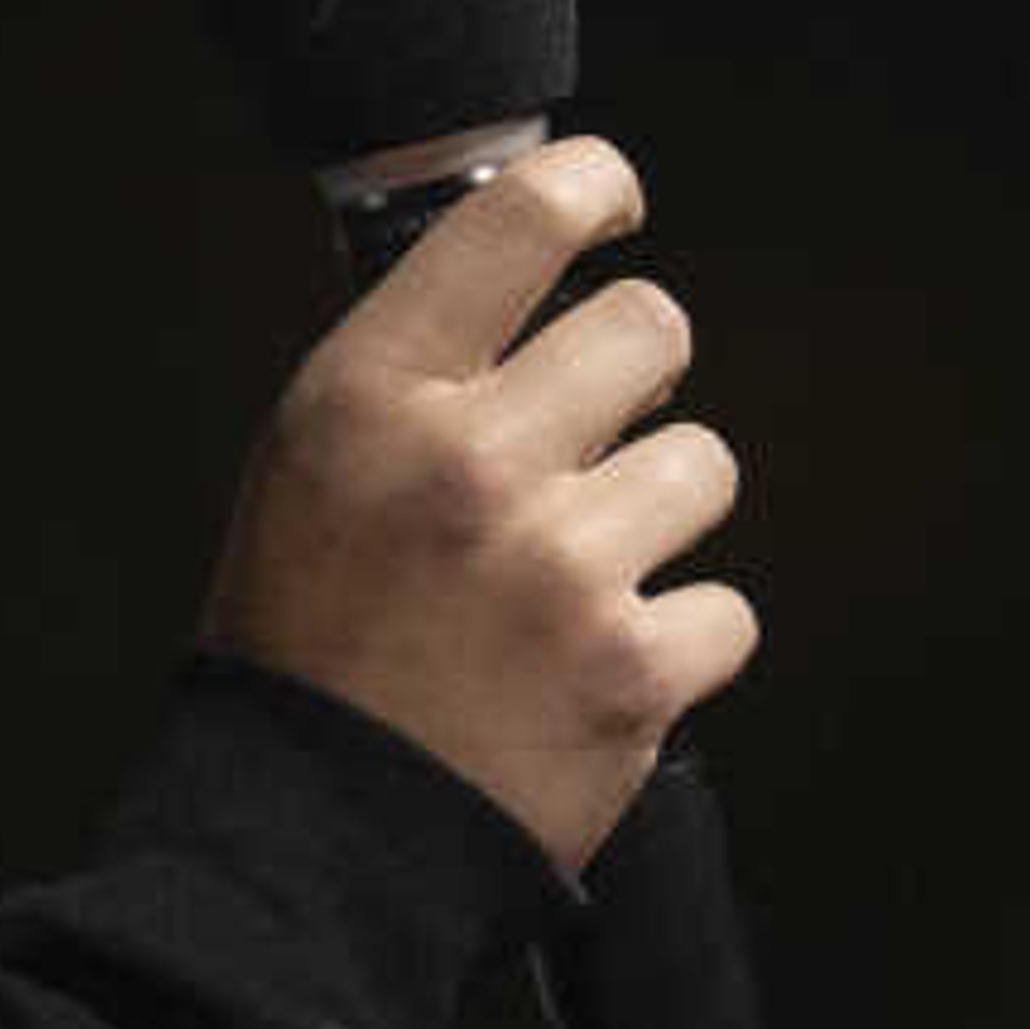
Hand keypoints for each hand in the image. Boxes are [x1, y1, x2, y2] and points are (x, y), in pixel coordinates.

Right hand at [200, 134, 757, 880]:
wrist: (313, 841)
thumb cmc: (303, 655)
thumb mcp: (306, 472)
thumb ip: (410, 378)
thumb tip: (524, 298)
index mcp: (370, 397)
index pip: (522, 215)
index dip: (594, 187)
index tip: (613, 205)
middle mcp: (469, 462)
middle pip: (649, 328)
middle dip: (637, 378)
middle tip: (593, 438)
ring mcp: (560, 566)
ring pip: (704, 465)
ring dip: (660, 515)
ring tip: (584, 575)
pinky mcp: (633, 670)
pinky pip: (726, 609)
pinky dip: (678, 644)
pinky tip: (602, 669)